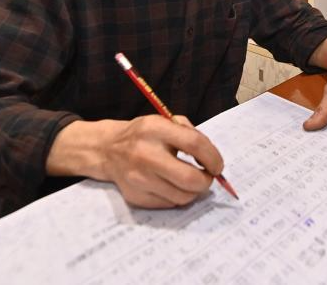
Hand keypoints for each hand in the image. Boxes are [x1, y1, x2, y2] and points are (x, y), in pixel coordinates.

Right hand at [100, 115, 223, 207]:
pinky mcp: (135, 197)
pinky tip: (172, 185)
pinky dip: (177, 196)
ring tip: (190, 181)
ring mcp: (138, 179)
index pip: (194, 144)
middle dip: (206, 181)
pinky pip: (169, 204)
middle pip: (189, 179)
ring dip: (194, 191)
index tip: (218, 165)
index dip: (213, 157)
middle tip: (207, 176)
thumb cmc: (144, 135)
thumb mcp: (165, 122)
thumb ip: (191, 135)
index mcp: (155, 129)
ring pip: (182, 196)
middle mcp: (145, 155)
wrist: (107, 150)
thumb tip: (214, 161)